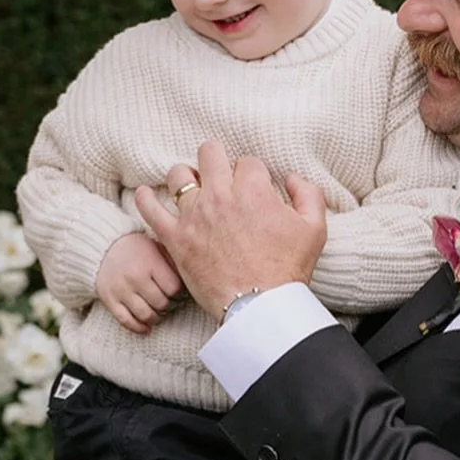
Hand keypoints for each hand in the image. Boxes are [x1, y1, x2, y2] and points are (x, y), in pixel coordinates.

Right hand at [94, 231, 183, 332]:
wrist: (105, 248)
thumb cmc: (139, 250)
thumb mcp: (158, 248)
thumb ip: (174, 263)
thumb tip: (193, 280)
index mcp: (150, 262)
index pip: (174, 288)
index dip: (180, 293)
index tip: (178, 292)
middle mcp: (135, 277)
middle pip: (161, 304)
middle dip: (169, 306)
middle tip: (170, 303)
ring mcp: (121, 290)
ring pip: (146, 315)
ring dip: (157, 318)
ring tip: (159, 313)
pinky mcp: (110, 300)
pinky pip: (126, 321)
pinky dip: (139, 327)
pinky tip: (147, 327)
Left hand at [136, 141, 326, 322]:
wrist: (260, 306)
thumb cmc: (288, 269)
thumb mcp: (315, 228)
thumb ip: (308, 194)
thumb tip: (291, 177)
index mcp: (252, 189)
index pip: (247, 162)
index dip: (252, 174)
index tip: (254, 188)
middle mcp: (220, 196)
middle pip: (210, 154)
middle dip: (217, 160)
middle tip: (220, 174)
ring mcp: (194, 215)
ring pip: (178, 175)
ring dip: (186, 176)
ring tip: (191, 186)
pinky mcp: (176, 238)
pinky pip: (150, 209)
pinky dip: (145, 198)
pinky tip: (145, 193)